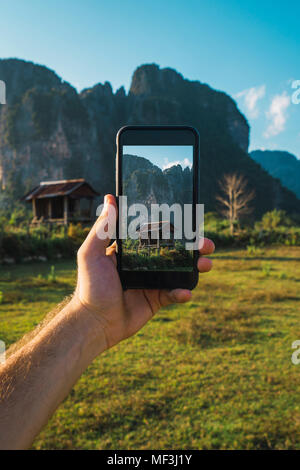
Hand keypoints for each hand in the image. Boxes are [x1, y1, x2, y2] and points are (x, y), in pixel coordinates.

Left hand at [74, 194, 214, 349]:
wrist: (95, 322)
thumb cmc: (89, 286)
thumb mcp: (91, 253)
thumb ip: (102, 229)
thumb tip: (110, 200)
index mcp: (131, 249)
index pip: (156, 232)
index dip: (173, 226)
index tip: (189, 219)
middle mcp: (144, 262)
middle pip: (174, 249)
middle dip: (193, 246)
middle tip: (206, 243)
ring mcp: (152, 280)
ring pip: (180, 270)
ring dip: (196, 266)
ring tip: (205, 264)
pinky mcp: (156, 299)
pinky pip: (175, 293)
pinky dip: (183, 292)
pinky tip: (185, 292)